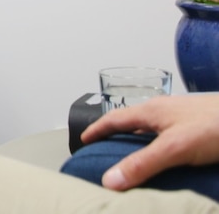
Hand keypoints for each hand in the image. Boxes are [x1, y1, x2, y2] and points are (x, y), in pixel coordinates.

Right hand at [80, 93, 218, 189]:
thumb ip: (142, 164)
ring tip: (135, 158)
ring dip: (141, 142)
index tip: (84, 139)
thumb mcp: (175, 148)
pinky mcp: (201, 127)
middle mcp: (166, 110)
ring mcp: (185, 117)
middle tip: (106, 151)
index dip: (98, 129)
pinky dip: (163, 148)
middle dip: (118, 136)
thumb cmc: (217, 126)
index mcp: (153, 110)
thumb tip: (109, 180)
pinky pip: (173, 136)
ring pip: (154, 130)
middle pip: (134, 122)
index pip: (115, 118)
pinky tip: (172, 159)